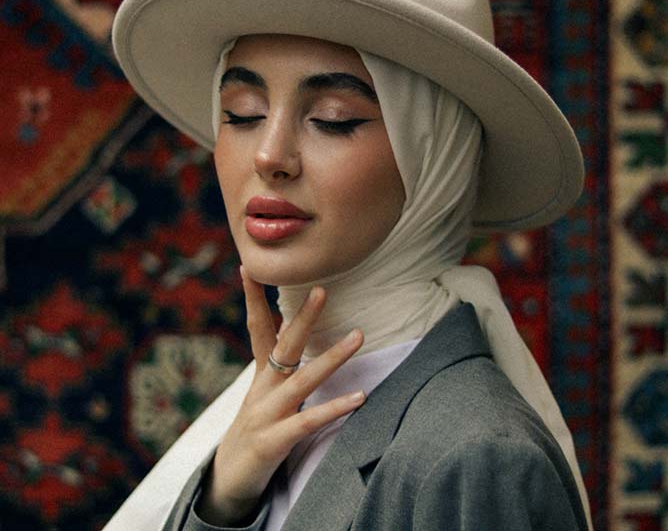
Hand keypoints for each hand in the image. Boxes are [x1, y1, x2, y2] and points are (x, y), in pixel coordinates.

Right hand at [196, 267, 364, 525]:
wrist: (229, 479)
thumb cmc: (256, 429)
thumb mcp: (264, 392)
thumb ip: (279, 362)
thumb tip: (294, 329)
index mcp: (261, 375)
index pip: (257, 328)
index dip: (252, 298)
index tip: (249, 266)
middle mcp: (263, 388)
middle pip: (283, 346)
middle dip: (303, 318)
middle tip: (322, 289)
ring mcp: (266, 414)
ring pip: (302, 380)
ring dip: (332, 357)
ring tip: (358, 336)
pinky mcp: (273, 441)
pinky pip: (307, 422)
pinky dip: (333, 408)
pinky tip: (359, 397)